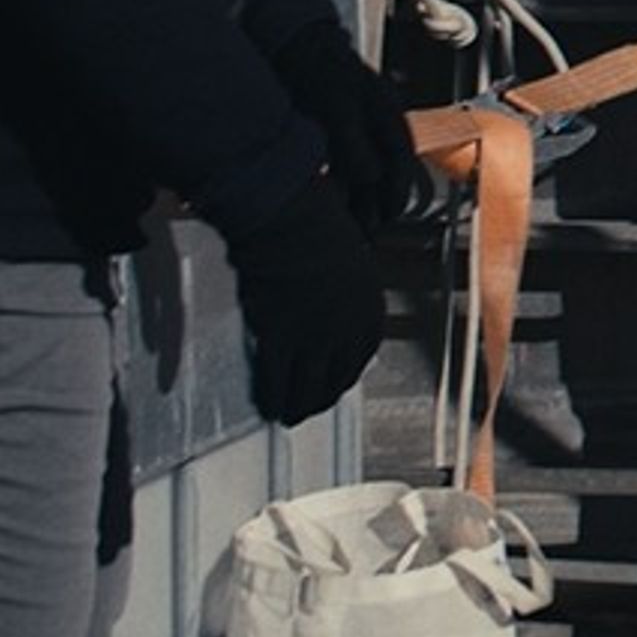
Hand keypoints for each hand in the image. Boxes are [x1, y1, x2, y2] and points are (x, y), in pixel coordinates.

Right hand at [228, 177, 382, 426]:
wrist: (290, 221)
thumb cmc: (316, 229)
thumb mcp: (349, 264)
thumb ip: (345, 296)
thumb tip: (333, 312)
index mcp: (369, 309)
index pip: (362, 357)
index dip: (346, 376)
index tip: (336, 385)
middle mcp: (348, 328)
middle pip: (337, 378)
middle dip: (323, 397)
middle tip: (310, 407)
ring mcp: (315, 336)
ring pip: (308, 386)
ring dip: (297, 406)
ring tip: (287, 415)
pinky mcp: (281, 337)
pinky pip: (277, 377)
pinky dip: (272, 394)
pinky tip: (267, 402)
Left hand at [269, 26, 425, 232]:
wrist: (294, 45)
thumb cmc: (321, 67)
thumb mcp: (340, 105)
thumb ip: (354, 144)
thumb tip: (368, 179)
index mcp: (387, 116)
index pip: (399, 165)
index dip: (394, 197)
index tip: (383, 222)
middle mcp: (375, 125)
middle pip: (382, 175)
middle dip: (375, 207)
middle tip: (365, 235)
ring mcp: (355, 128)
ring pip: (363, 173)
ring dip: (358, 200)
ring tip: (350, 226)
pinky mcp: (333, 130)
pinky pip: (342, 165)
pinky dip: (339, 185)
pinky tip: (328, 198)